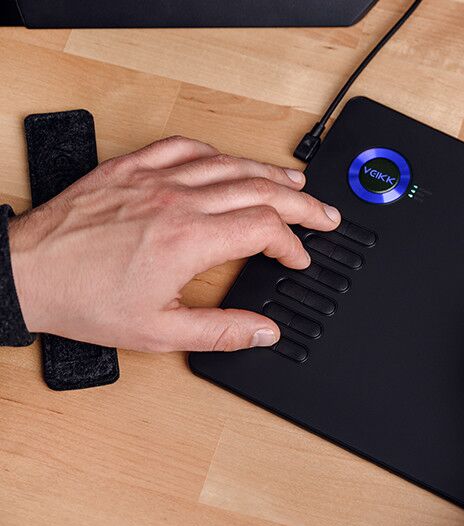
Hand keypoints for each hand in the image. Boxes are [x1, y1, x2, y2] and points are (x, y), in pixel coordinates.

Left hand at [8, 136, 339, 351]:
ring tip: (294, 182)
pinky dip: (214, 152)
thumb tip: (264, 331)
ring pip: (229, 164)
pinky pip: (183, 147)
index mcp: (190, 241)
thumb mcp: (159, 333)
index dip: (292, 244)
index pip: (265, 228)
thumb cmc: (84, 301)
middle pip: (260, 189)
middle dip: (302, 203)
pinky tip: (227, 160)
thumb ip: (221, 331)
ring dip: (268, 173)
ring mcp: (155, 179)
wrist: (25, 273)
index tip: (297, 259)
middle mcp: (178, 202)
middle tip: (325, 214)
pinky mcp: (130, 168)